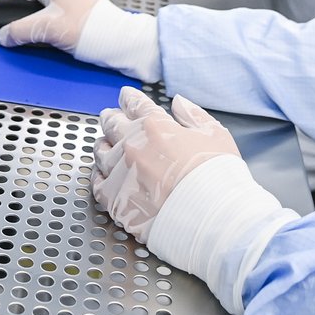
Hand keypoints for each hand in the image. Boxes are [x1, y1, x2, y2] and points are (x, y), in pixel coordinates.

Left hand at [92, 87, 238, 241]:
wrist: (211, 219)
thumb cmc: (216, 178)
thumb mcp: (215, 135)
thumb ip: (193, 115)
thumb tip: (179, 102)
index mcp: (155, 125)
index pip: (135, 103)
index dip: (129, 97)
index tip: (126, 96)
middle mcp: (132, 145)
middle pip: (112, 124)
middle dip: (111, 118)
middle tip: (109, 117)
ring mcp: (120, 172)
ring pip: (101, 152)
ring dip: (103, 145)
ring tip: (103, 144)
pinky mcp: (115, 200)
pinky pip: (97, 183)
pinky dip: (98, 176)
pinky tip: (101, 174)